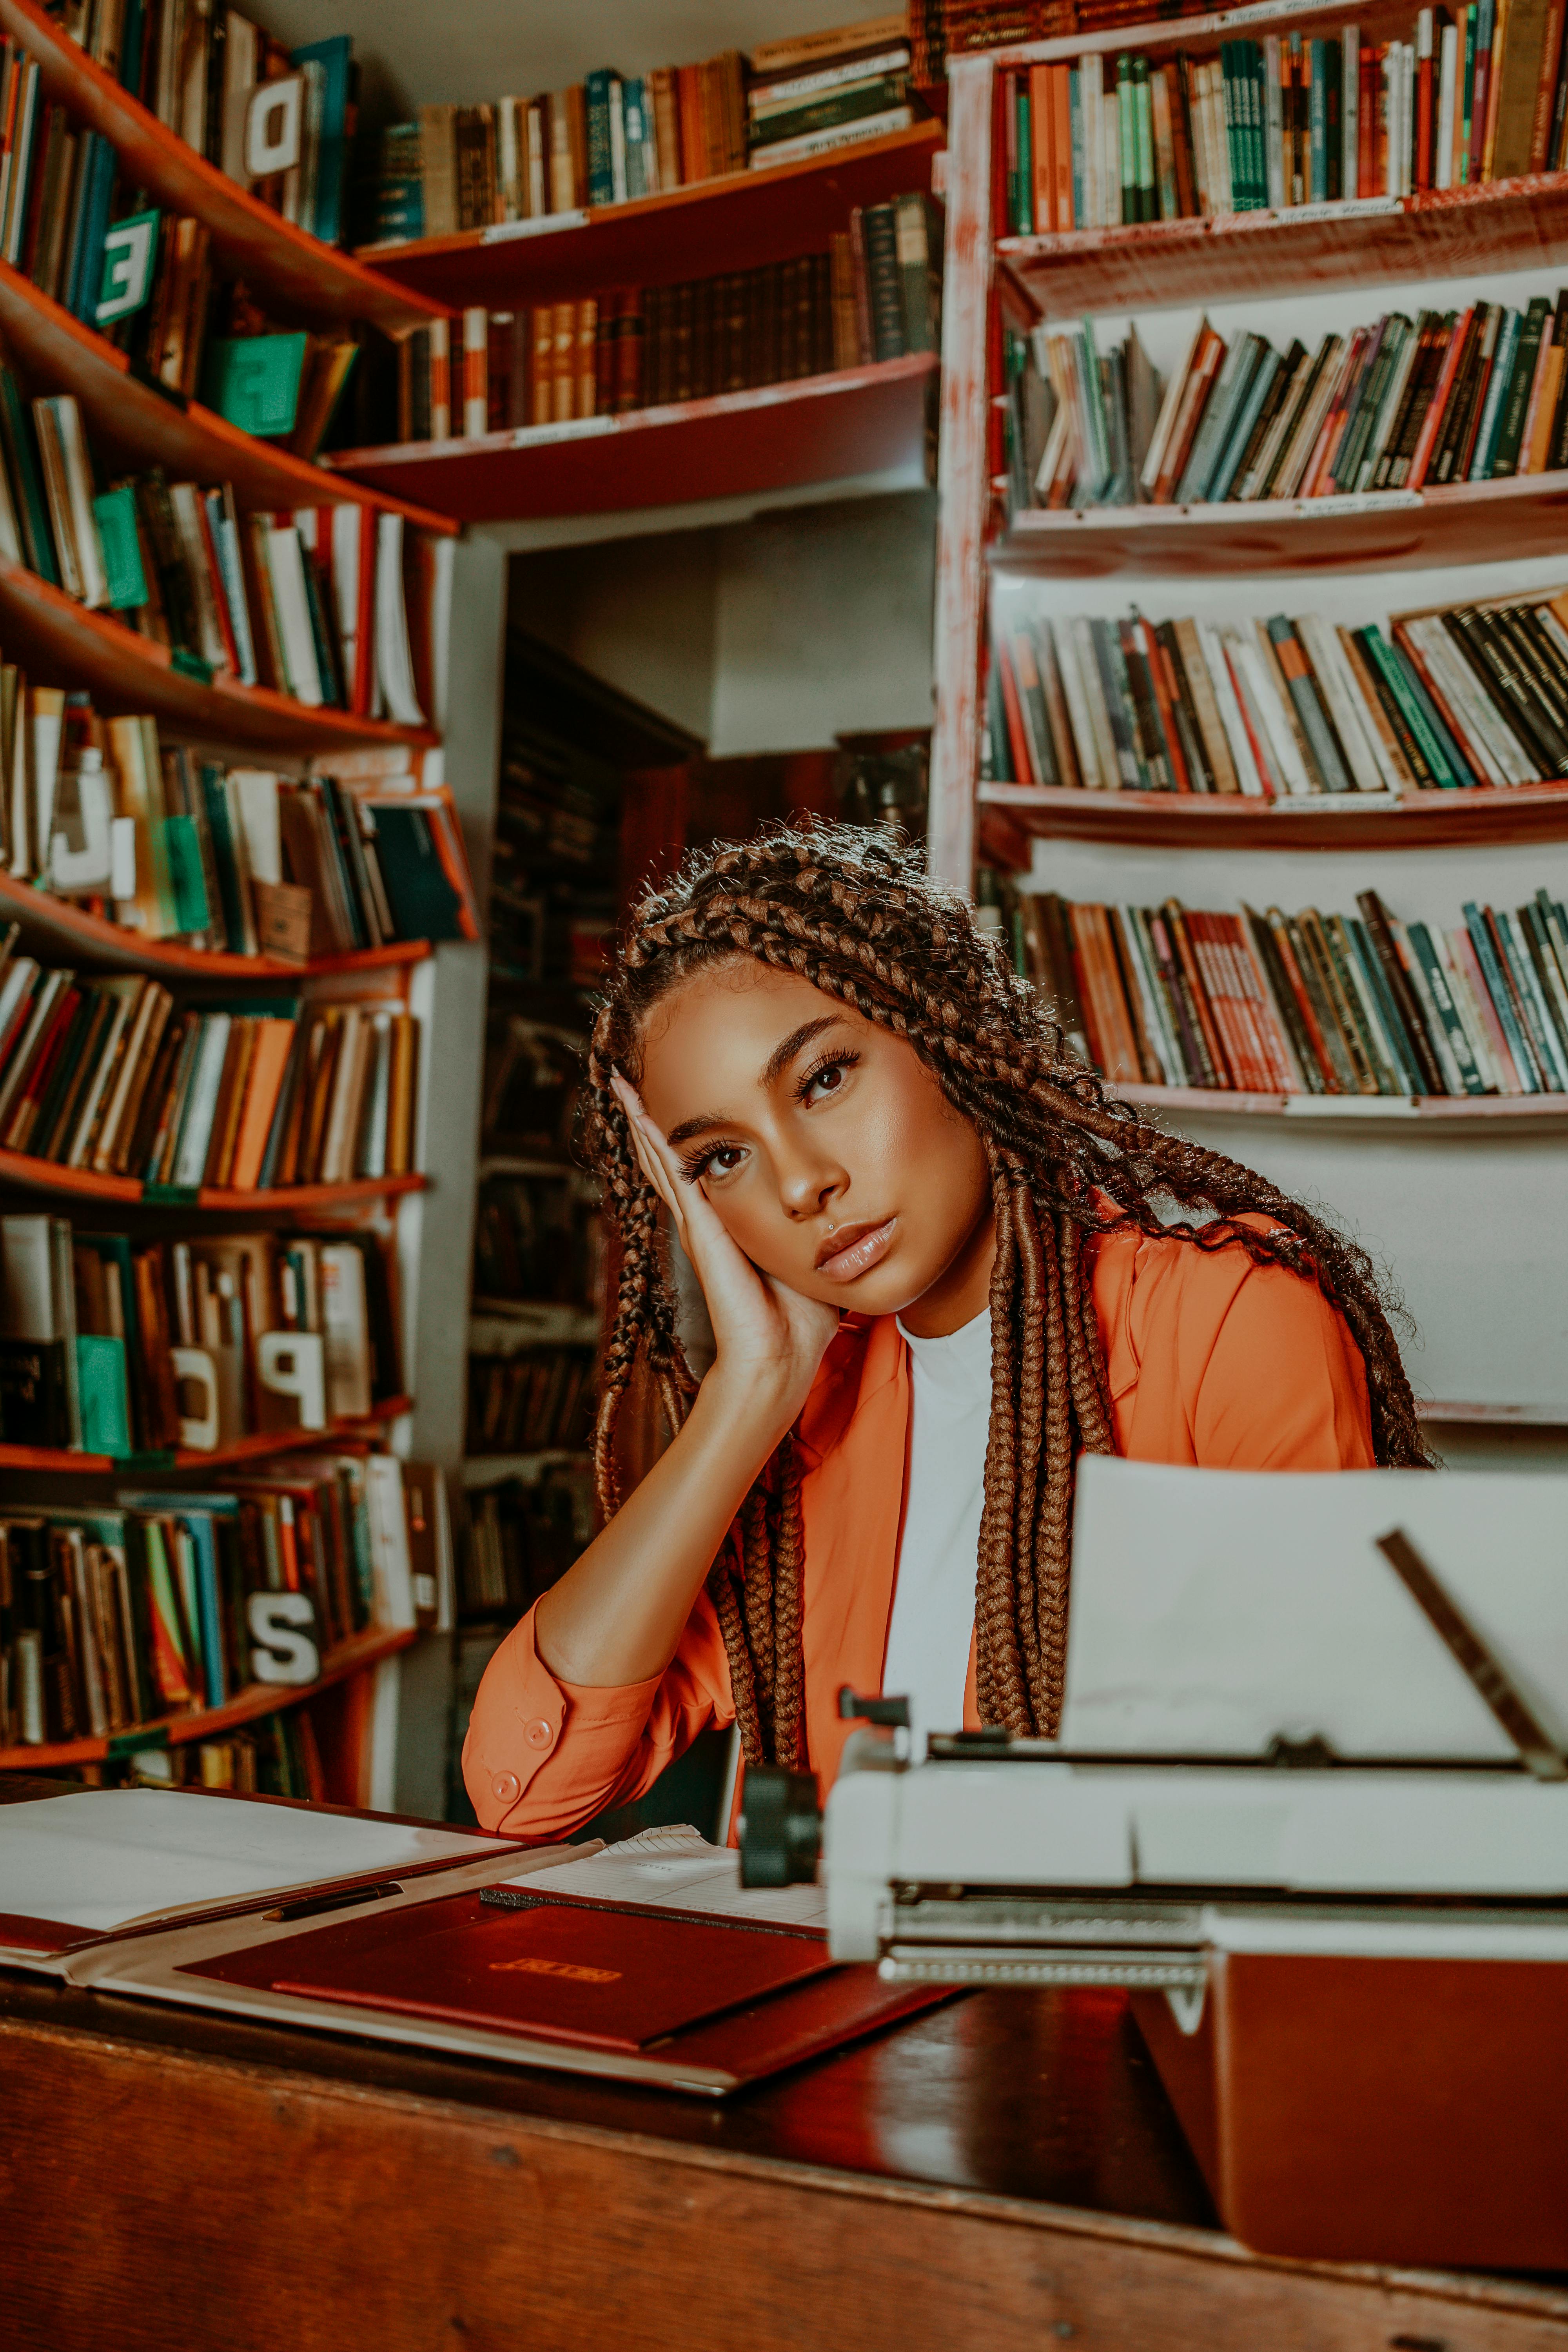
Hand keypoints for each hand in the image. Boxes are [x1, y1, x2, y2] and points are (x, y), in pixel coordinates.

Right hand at [610, 1072, 838, 1431]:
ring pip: (663, 1160)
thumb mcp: (813, 1256)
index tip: (679, 1096)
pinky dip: (653, 1142)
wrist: (778, 1358)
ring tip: (621, 1080)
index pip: (703, 1171)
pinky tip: (638, 1111)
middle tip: (629, 1075)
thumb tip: (852, 1213)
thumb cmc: (799, 1319)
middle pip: (670, 1159)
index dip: (688, 1136)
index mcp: (731, 1225)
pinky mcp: (701, 1229)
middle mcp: (706, 1220)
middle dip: (651, 1119)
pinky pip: (674, 1175)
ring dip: (642, 1120)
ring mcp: (698, 1224)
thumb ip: (822, 1232)